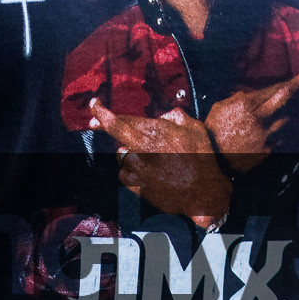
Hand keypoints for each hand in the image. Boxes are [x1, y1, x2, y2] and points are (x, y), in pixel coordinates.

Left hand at [87, 99, 230, 228]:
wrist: (203, 194)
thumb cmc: (203, 160)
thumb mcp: (195, 129)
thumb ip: (177, 117)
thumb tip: (165, 115)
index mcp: (155, 132)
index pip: (121, 120)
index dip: (103, 112)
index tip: (95, 106)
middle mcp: (142, 149)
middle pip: (114, 133)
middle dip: (101, 124)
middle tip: (94, 123)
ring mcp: (137, 169)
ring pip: (121, 154)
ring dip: (128, 151)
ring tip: (149, 158)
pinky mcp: (137, 185)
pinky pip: (125, 173)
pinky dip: (132, 170)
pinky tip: (149, 172)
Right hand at [204, 65, 298, 169]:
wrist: (209, 159)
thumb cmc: (212, 130)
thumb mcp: (221, 107)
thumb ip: (241, 98)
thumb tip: (257, 95)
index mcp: (247, 104)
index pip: (279, 88)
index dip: (298, 80)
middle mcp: (259, 118)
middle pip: (290, 99)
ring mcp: (266, 135)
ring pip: (293, 119)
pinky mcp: (268, 151)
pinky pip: (286, 137)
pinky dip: (294, 129)